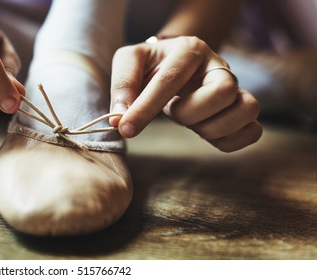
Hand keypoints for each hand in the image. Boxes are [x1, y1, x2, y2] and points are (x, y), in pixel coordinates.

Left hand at [110, 36, 261, 151]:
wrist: (171, 65)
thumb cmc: (149, 65)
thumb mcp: (129, 62)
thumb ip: (122, 85)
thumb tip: (120, 117)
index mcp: (189, 49)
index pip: (170, 80)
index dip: (145, 109)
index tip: (125, 129)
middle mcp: (218, 65)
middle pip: (224, 91)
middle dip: (191, 113)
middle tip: (172, 114)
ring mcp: (236, 87)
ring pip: (248, 109)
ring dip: (214, 128)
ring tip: (192, 125)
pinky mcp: (241, 109)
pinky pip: (253, 131)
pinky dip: (230, 141)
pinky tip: (207, 136)